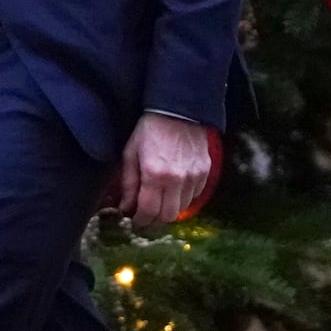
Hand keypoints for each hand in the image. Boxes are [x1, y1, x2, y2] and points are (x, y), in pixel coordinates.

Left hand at [114, 113, 209, 228]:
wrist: (178, 110)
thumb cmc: (150, 129)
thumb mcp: (131, 153)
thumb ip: (128, 184)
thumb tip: (125, 208)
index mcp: (154, 174)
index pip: (148, 211)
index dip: (139, 221)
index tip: (134, 220)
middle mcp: (177, 179)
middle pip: (167, 216)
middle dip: (154, 220)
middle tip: (146, 216)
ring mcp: (193, 176)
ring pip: (182, 209)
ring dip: (168, 210)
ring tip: (159, 201)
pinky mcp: (205, 172)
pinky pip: (194, 196)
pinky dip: (183, 198)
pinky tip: (173, 189)